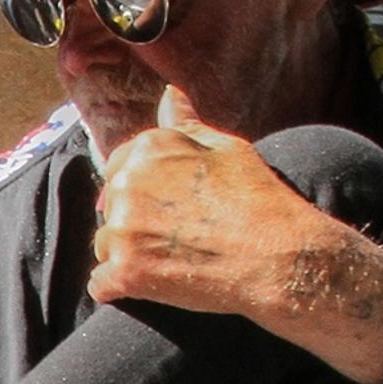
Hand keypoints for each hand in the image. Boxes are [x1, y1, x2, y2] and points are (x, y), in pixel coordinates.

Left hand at [92, 88, 382, 383]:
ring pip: (105, 246)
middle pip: (110, 208)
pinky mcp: (126, 272)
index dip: (144, 192)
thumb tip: (169, 94)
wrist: (280, 257)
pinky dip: (123, 289)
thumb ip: (187, 125)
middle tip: (180, 238)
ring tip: (173, 262)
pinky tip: (156, 287)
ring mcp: (123, 230)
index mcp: (148, 149)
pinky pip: (102, 285)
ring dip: (129, 256)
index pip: (117, 168)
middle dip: (135, 223)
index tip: (171, 209)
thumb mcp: (227, 148)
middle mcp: (127, 185)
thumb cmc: (259, 199)